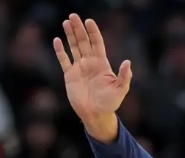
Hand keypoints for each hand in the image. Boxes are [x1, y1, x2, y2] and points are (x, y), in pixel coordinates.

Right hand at [53, 14, 131, 140]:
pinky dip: (60, 51)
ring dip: (69, 35)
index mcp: (102, 64)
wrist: (96, 114)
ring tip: (66, 22)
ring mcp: (79, 68)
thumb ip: (124, 76)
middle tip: (73, 16)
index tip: (89, 21)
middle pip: (84, 42)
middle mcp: (90, 63)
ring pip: (73, 47)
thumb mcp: (120, 89)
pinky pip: (64, 60)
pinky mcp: (69, 75)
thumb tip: (128, 62)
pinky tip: (57, 40)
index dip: (93, 32)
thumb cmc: (110, 102)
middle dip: (79, 29)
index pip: (97, 44)